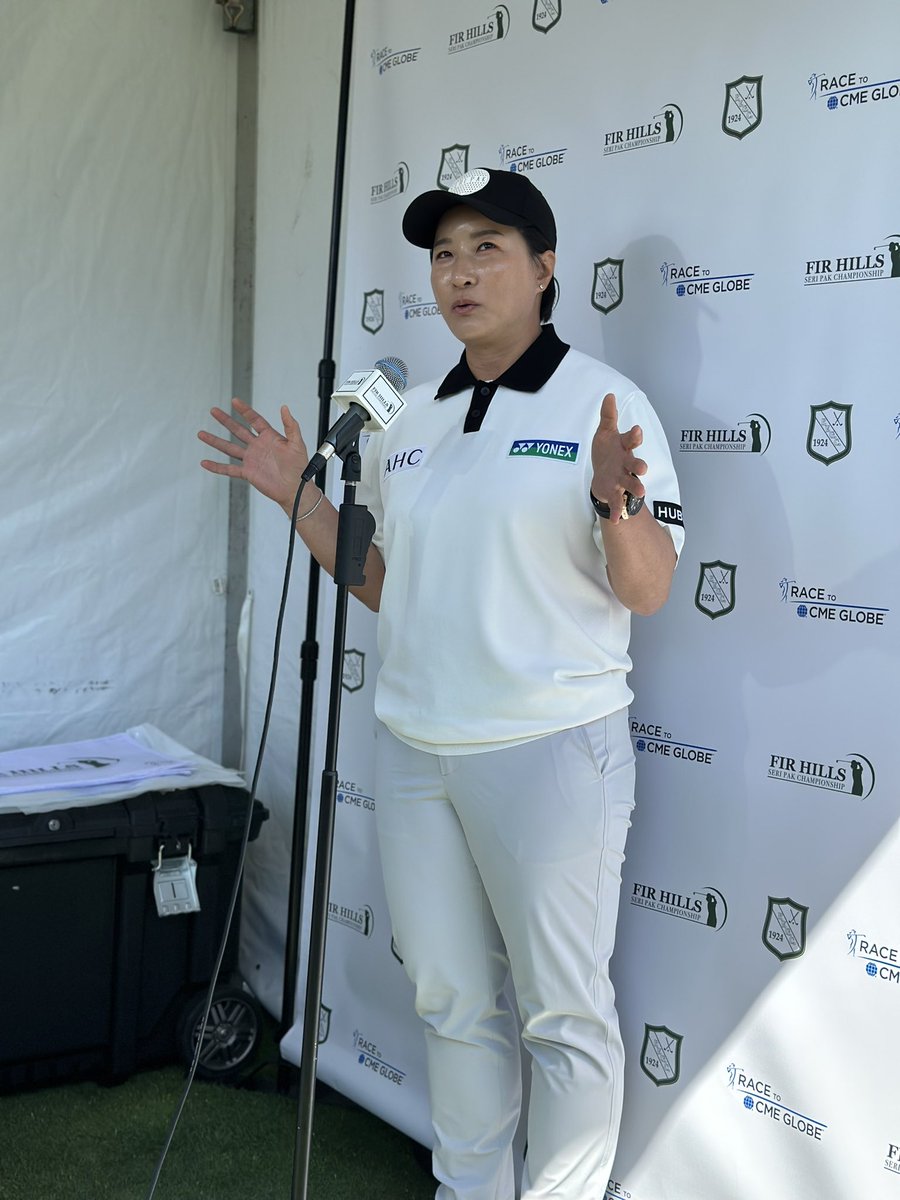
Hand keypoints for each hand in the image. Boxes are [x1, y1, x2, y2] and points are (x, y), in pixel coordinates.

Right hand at [198, 397, 310, 509]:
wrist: (295, 489)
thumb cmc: (299, 468)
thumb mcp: (297, 444)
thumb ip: (291, 426)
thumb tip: (285, 408)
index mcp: (269, 437)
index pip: (254, 420)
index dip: (244, 410)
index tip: (234, 401)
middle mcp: (258, 447)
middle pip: (238, 430)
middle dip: (225, 420)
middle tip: (214, 411)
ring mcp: (251, 459)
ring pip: (229, 448)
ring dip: (215, 441)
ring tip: (202, 433)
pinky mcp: (247, 473)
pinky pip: (229, 469)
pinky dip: (216, 467)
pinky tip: (205, 462)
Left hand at [590, 393, 647, 522]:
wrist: (602, 474)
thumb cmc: (607, 452)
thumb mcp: (605, 432)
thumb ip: (608, 416)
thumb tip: (609, 396)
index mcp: (624, 447)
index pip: (631, 439)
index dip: (634, 435)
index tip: (637, 431)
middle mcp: (626, 464)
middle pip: (635, 464)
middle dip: (639, 465)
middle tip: (643, 468)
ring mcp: (622, 479)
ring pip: (631, 483)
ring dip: (636, 487)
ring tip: (641, 492)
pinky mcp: (615, 493)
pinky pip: (619, 502)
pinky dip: (619, 511)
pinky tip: (617, 519)